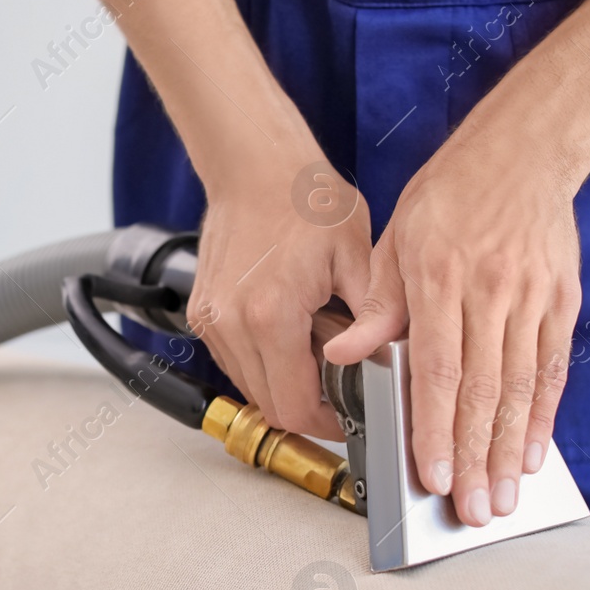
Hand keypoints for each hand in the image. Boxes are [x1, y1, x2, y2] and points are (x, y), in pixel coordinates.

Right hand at [189, 149, 370, 440]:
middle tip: (339, 383)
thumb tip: (387, 365)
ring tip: (314, 346)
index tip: (349, 418)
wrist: (254, 164)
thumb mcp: (359, 257)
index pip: (296, 407)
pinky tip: (287, 332)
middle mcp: (232, 325)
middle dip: (308, 405)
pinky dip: (263, 362)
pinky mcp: (202, 314)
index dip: (328, 424)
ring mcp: (212, 320)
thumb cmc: (304, 199)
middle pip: (271, 406)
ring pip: (250, 388)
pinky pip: (234, 362)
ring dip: (284, 383)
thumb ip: (373, 320)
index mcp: (272, 317)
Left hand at [323, 125, 581, 526]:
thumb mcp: (395, 240)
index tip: (432, 474)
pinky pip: (553, 369)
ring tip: (502, 498)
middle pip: (482, 392)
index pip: (437, 371)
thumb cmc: (448, 196)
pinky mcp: (561, 301)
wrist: (524, 151)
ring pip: (522, 389)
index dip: (435, 428)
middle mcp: (491, 293)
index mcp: (440, 280)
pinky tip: (533, 454)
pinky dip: (544, 416)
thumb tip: (343, 355)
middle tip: (471, 510)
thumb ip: (377, 306)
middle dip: (475, 459)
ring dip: (510, 451)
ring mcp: (533, 299)